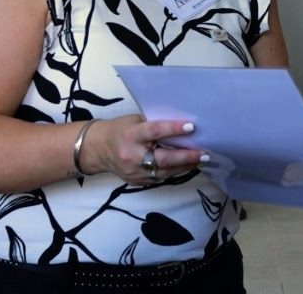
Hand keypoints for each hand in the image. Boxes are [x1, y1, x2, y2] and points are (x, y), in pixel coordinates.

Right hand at [85, 114, 206, 184]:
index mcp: (132, 135)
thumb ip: (155, 125)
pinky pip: (160, 178)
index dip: (174, 129)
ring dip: (185, 166)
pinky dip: (174, 172)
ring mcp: (134, 172)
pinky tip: (186, 166)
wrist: (99, 149)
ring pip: (165, 172)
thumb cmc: (121, 130)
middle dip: (186, 156)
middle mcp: (133, 156)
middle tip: (204, 153)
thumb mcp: (136, 121)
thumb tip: (182, 128)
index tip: (192, 127)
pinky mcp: (137, 182)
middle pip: (163, 159)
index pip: (155, 131)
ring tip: (201, 160)